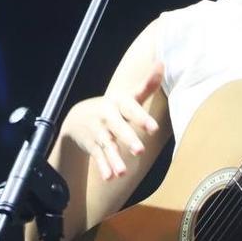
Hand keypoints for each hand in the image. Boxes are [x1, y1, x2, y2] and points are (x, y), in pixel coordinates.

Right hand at [65, 61, 163, 180]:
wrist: (78, 116)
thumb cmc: (114, 106)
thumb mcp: (128, 96)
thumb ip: (147, 85)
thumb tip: (163, 63)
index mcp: (118, 103)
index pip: (131, 109)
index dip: (141, 118)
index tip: (154, 129)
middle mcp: (107, 117)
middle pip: (118, 128)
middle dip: (128, 139)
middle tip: (140, 150)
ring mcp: (98, 132)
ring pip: (107, 146)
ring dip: (114, 159)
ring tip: (122, 172)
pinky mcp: (92, 145)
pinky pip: (98, 157)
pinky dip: (103, 167)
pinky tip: (110, 177)